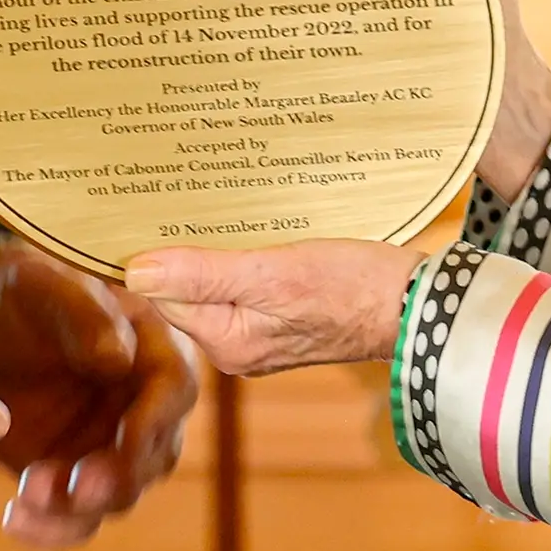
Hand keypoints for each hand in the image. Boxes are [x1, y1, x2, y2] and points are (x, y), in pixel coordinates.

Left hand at [0, 239, 199, 546]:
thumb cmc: (13, 292)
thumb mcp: (37, 285)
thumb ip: (82, 312)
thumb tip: (121, 358)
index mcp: (150, 346)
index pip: (175, 386)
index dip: (157, 419)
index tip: (127, 440)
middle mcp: (141, 403)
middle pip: (155, 455)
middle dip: (119, 478)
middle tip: (79, 490)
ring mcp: (110, 446)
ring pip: (118, 495)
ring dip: (80, 507)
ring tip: (29, 494)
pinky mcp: (74, 478)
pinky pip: (77, 517)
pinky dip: (52, 528)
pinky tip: (16, 520)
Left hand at [123, 238, 423, 377]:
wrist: (415, 303)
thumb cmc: (351, 286)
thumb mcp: (271, 272)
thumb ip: (202, 275)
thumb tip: (135, 275)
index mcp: (227, 342)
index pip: (165, 295)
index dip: (156, 256)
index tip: (146, 214)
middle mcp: (237, 349)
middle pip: (186, 293)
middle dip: (183, 252)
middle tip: (174, 201)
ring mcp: (260, 337)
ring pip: (213, 287)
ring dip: (210, 252)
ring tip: (208, 210)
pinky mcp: (282, 321)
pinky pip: (241, 287)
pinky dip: (238, 261)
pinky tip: (246, 234)